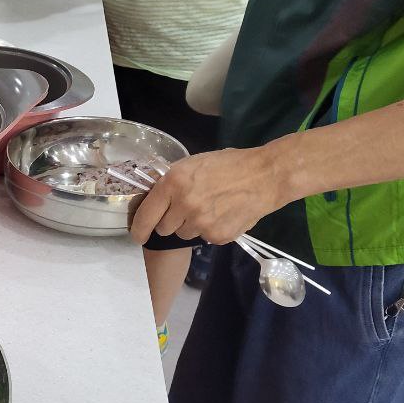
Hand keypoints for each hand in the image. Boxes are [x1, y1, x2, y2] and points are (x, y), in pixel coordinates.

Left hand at [129, 147, 288, 245]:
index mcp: (174, 184)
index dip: (138, 229)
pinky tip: (223, 215)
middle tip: (186, 209)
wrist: (266, 176)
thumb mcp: (192, 164)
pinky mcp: (217, 236)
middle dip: (170, 221)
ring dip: (190, 225)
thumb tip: (155, 201)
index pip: (146, 215)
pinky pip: (204, 238)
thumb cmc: (228, 165)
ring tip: (209, 208)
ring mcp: (201, 223)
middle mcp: (184, 206)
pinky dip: (210, 230)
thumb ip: (171, 183)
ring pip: (183, 234)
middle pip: (163, 228)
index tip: (137, 235)